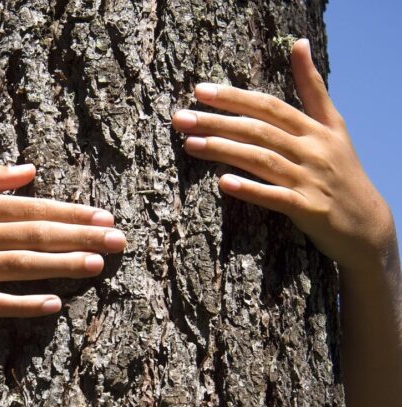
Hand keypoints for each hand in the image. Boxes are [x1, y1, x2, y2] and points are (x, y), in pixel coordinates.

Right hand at [0, 162, 125, 316]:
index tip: (103, 216)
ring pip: (21, 266)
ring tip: (97, 265)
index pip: (30, 207)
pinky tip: (52, 305)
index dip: (70, 212)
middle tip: (118, 241)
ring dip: (62, 266)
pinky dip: (23, 305)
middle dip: (80, 237)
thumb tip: (29, 170)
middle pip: (35, 235)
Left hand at [172, 39, 393, 271]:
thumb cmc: (341, 169)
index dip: (234, 97)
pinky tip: (224, 183)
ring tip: (190, 145)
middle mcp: (312, 150)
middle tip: (180, 118)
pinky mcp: (308, 209)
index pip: (268, 106)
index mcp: (314, 128)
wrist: (366, 222)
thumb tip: (299, 43)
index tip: (199, 91)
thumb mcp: (333, 125)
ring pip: (262, 160)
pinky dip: (250, 189)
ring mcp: (310, 179)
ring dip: (224, 151)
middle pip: (258, 130)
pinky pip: (275, 198)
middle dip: (217, 122)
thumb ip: (312, 88)